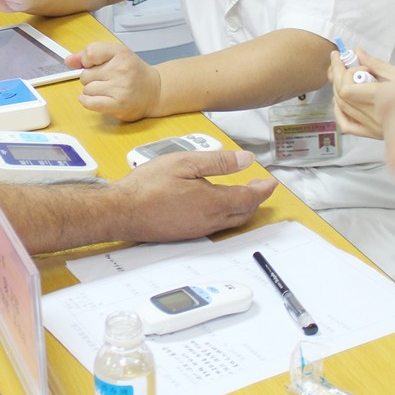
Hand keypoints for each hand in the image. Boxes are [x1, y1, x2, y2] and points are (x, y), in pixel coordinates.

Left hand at [68, 42, 159, 120]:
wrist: (155, 90)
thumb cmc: (134, 73)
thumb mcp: (115, 55)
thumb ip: (90, 55)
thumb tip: (68, 60)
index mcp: (121, 53)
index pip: (90, 52)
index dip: (87, 60)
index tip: (93, 64)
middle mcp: (121, 69)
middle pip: (85, 74)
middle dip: (91, 78)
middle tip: (106, 79)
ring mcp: (120, 88)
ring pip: (87, 89)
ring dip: (92, 91)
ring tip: (107, 90)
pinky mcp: (118, 104)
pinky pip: (90, 103)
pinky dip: (87, 101)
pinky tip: (93, 99)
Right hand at [114, 150, 275, 240]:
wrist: (123, 212)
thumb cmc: (148, 187)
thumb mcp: (185, 163)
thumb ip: (218, 162)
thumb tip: (245, 160)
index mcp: (213, 202)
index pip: (249, 197)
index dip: (263, 189)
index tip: (271, 182)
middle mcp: (210, 220)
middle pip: (244, 213)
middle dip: (256, 200)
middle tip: (261, 188)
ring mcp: (198, 229)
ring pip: (231, 221)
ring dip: (243, 208)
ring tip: (245, 195)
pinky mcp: (188, 233)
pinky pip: (217, 226)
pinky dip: (228, 215)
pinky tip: (219, 206)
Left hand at [328, 46, 394, 139]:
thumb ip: (377, 64)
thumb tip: (358, 52)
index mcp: (385, 99)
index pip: (349, 89)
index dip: (341, 72)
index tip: (341, 57)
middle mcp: (377, 116)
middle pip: (342, 96)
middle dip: (337, 75)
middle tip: (338, 61)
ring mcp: (373, 127)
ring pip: (342, 108)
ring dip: (337, 90)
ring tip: (341, 74)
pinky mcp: (372, 135)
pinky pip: (347, 125)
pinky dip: (339, 111)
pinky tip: (341, 101)